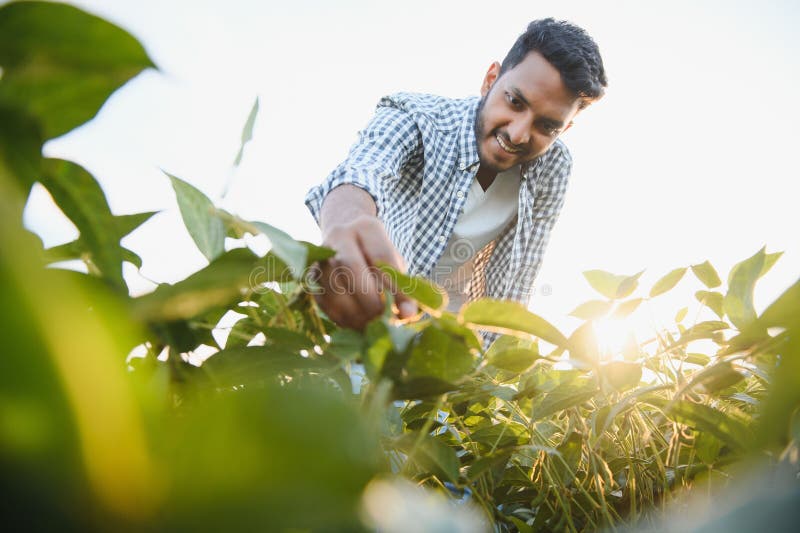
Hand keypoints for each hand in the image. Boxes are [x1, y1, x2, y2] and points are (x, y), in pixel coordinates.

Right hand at [315, 214, 416, 329]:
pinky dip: (341, 318)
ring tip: (371, 325)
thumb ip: (402, 286)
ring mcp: (320, 255)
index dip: (394, 288)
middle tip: (383, 319)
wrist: (345, 241)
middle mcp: (339, 236)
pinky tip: (356, 325)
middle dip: (369, 300)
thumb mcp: (394, 264)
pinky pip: (323, 300)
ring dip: (354, 312)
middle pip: (350, 267)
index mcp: (367, 228)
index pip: (381, 257)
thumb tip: (407, 314)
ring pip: (332, 286)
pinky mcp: (310, 276)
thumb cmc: (376, 257)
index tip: (406, 312)